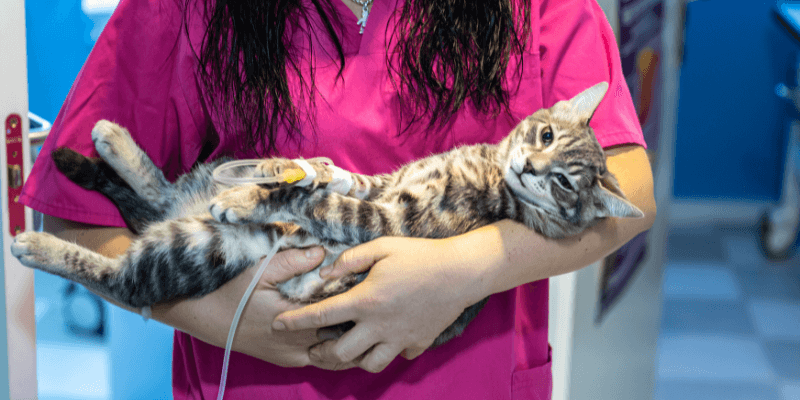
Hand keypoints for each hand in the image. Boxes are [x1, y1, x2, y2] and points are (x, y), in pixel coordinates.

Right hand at [154, 246, 355, 369]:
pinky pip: (324, 362)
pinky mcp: (292, 361)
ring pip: (338, 355)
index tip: (367, 285)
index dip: (356, 299)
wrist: (209, 319)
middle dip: (360, 321)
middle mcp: (298, 343)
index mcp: (295, 319)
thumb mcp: (261, 270)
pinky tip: (348, 335)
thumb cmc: (235, 292)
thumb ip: (292, 261)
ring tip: (368, 322)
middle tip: (374, 304)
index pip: (337, 312)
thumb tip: (321, 251)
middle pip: (343, 336)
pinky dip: (338, 351)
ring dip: (352, 340)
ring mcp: (296, 356)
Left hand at [272, 237, 489, 372]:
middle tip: (313, 347)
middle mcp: (380, 325)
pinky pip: (397, 357)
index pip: (322, 315)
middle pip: (341, 353)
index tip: (277, 324)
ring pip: (369, 364)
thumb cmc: (420, 255)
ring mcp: (400, 338)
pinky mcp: (418, 343)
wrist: (461, 272)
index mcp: (366, 300)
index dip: (295, 321)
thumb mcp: (382, 247)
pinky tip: (384, 341)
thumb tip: (324, 272)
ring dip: (353, 359)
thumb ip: (350, 260)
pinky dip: (387, 353)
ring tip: (346, 349)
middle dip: (321, 353)